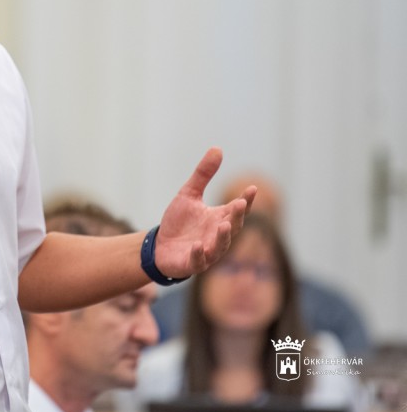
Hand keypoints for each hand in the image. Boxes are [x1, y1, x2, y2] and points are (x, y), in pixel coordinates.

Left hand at [154, 147, 254, 278]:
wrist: (159, 245)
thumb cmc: (179, 221)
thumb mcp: (188, 194)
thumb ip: (203, 174)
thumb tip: (217, 148)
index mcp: (220, 218)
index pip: (237, 209)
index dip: (246, 200)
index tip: (252, 188)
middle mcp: (218, 235)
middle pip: (233, 226)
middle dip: (236, 216)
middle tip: (239, 204)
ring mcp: (208, 251)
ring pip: (220, 245)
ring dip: (222, 236)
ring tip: (223, 224)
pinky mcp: (193, 263)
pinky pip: (199, 260)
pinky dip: (199, 254)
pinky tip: (197, 246)